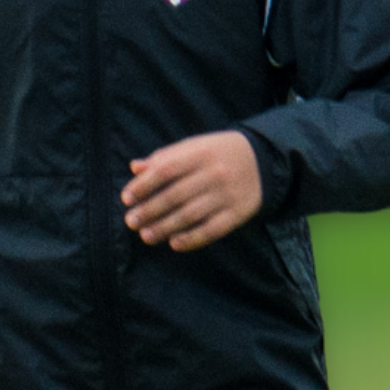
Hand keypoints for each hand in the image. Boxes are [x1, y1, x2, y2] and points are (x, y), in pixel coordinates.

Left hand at [120, 131, 261, 251]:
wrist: (263, 159)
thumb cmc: (217, 153)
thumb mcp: (194, 146)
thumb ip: (165, 157)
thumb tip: (134, 168)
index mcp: (200, 153)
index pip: (166, 169)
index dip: (144, 185)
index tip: (126, 198)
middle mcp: (214, 174)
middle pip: (176, 195)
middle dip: (150, 210)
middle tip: (131, 221)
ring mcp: (227, 195)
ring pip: (191, 215)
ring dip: (165, 227)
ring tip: (146, 235)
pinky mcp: (238, 213)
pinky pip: (212, 229)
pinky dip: (192, 239)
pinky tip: (174, 244)